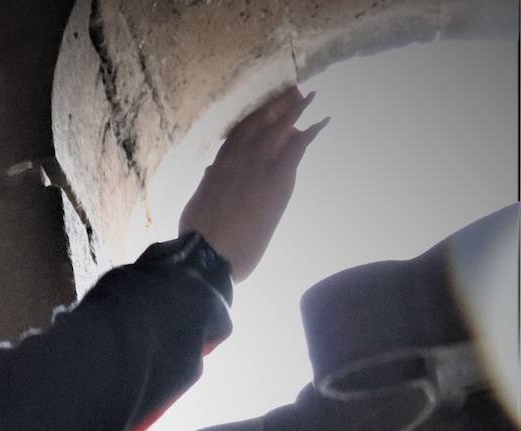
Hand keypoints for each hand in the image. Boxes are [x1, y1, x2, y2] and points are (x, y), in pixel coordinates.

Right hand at [178, 85, 328, 283]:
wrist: (208, 251)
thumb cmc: (198, 234)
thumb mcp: (199, 200)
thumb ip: (209, 183)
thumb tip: (212, 171)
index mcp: (219, 165)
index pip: (239, 132)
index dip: (254, 115)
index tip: (265, 105)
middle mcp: (238, 157)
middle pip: (260, 122)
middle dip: (276, 104)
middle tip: (292, 89)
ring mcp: (258, 165)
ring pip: (279, 127)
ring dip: (294, 109)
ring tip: (307, 95)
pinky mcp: (277, 178)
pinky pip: (297, 147)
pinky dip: (312, 132)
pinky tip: (323, 122)